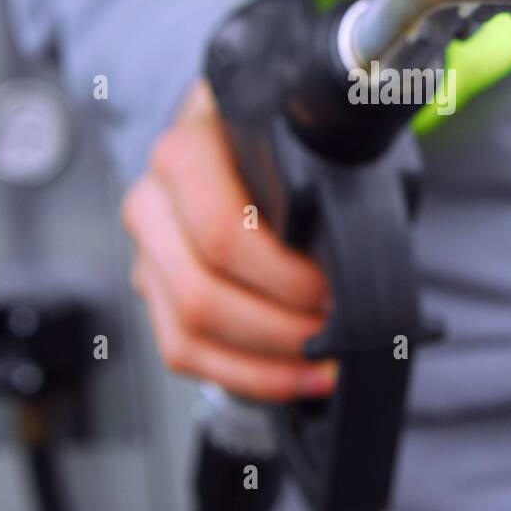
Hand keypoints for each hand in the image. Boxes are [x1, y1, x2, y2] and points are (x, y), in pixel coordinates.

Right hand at [122, 81, 335, 400]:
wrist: (241, 136)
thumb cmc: (283, 141)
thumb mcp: (304, 137)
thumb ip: (324, 176)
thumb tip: (361, 247)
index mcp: (190, 149)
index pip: (223, 232)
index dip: (286, 277)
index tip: (334, 290)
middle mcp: (155, 198)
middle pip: (201, 293)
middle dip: (281, 327)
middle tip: (333, 330)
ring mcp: (148, 247)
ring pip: (188, 330)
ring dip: (265, 361)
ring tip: (321, 360)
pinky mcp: (154, 288)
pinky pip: (183, 350)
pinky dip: (245, 374)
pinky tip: (294, 374)